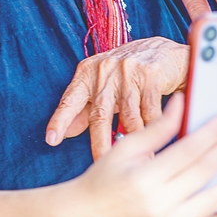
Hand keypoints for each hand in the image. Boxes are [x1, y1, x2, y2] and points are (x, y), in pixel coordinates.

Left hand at [45, 37, 188, 157]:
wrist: (164, 52)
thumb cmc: (129, 73)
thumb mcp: (103, 86)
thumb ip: (85, 108)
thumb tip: (66, 133)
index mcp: (88, 73)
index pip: (70, 99)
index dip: (60, 120)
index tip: (51, 140)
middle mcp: (105, 71)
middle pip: (99, 114)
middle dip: (99, 143)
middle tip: (99, 165)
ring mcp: (128, 72)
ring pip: (128, 118)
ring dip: (133, 143)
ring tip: (136, 163)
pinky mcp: (151, 76)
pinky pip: (151, 112)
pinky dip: (154, 131)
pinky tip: (157, 145)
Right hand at [63, 94, 216, 216]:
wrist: (84, 216)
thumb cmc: (104, 178)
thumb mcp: (125, 147)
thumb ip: (158, 128)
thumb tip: (183, 103)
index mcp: (142, 180)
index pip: (188, 151)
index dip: (212, 132)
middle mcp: (156, 208)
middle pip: (204, 174)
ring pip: (211, 205)